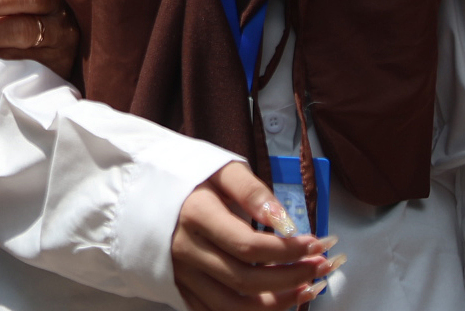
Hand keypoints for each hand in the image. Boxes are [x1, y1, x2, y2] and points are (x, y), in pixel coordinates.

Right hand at [173, 163, 337, 309]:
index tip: (316, 243)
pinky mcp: (181, 288)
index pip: (248, 246)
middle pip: (246, 280)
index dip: (288, 250)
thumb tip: (284, 220)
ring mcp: (181, 274)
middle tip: (322, 265)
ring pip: (234, 307)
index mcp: (194, 216)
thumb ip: (252, 191)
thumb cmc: (187, 177)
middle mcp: (185, 251)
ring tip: (308, 288)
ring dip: (279, 303)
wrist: (142, 189)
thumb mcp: (219, 168)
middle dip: (293, 277)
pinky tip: (280, 301)